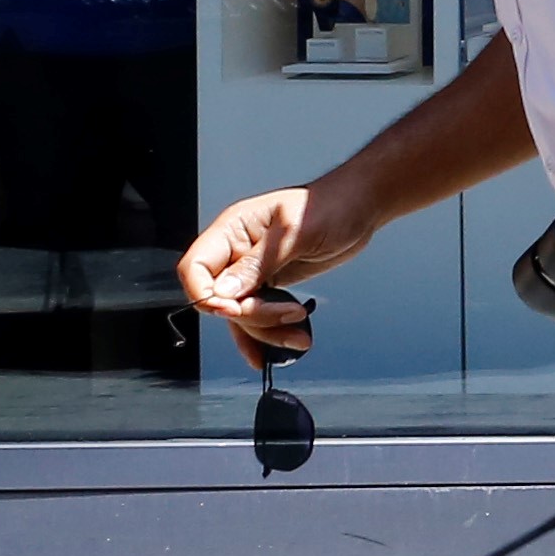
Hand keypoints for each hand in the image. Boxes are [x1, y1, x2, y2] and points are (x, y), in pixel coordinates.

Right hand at [179, 182, 370, 368]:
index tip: (235, 309)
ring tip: (299, 336)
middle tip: (288, 314)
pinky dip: (268, 333)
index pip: (195, 268)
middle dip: (252, 315)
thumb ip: (258, 263)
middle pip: (219, 299)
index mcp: (231, 229)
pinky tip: (276, 349)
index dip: (207, 294)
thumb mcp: (295, 233)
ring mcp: (251, 270)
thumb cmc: (329, 206)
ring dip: (267, 330)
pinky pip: (257, 314)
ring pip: (241, 313)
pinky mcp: (269, 283)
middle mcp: (235, 251)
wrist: (358, 208)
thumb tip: (223, 293)